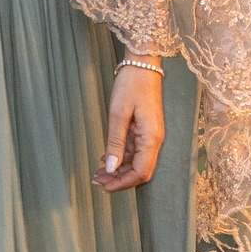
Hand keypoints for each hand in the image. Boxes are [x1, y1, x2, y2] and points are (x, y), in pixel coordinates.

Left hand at [93, 61, 163, 191]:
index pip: (141, 172)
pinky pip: (134, 151)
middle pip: (140, 171)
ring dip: (118, 170)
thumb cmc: (131, 85)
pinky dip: (120, 158)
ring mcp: (150, 135)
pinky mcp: (144, 130)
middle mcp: (154, 140)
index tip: (104, 186)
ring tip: (98, 173)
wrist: (142, 65)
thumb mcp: (118, 114)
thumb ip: (115, 142)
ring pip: (136, 162)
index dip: (122, 183)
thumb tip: (111, 168)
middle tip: (96, 181)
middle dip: (119, 180)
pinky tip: (105, 159)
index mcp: (151, 138)